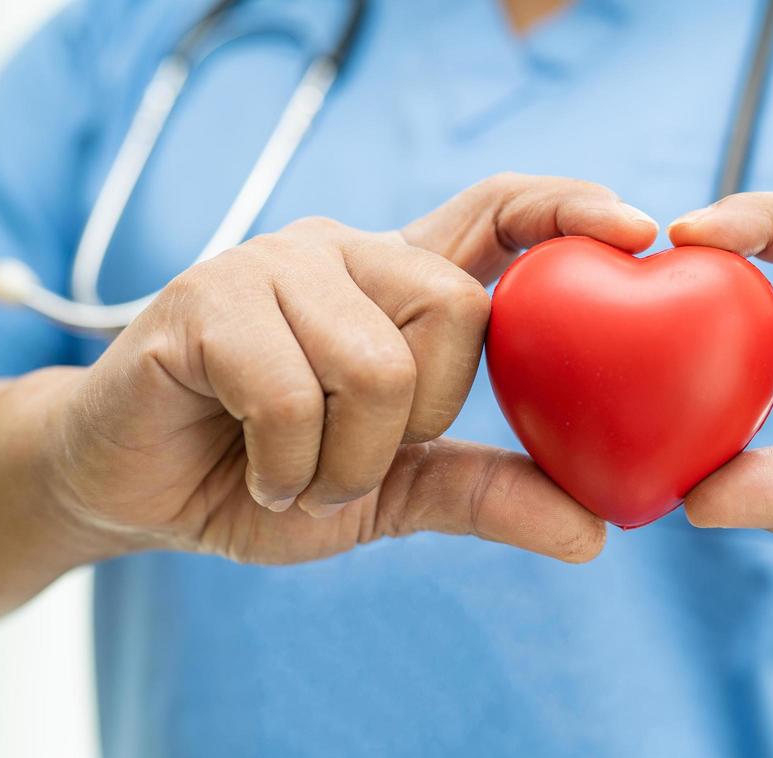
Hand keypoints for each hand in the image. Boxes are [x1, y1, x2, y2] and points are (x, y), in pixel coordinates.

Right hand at [46, 174, 657, 564]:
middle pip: (455, 307)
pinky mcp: (199, 302)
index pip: (497, 210)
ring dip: (344, 461)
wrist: (132, 492)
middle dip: (421, 418)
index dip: (567, 207)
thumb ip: (485, 493)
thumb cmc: (266, 476)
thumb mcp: (393, 492)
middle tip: (358, 459)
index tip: (640, 230)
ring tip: (297, 474)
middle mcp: (341, 252)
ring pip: (375, 363)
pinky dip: (284, 465)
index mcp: (397, 282)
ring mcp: (267, 267)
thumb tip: (595, 535)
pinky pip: (287, 392)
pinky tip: (253, 472)